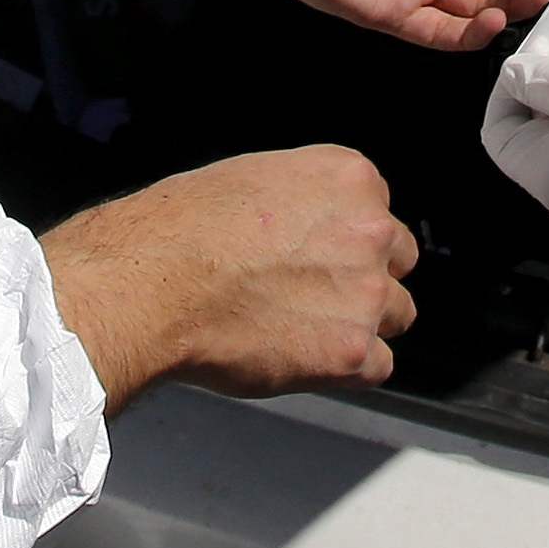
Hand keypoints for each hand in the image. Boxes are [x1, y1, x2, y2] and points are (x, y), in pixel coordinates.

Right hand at [40, 145, 418, 406]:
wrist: (151, 286)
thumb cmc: (180, 231)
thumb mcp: (251, 178)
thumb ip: (301, 200)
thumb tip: (307, 227)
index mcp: (349, 177)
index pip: (378, 212)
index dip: (346, 239)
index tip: (320, 255)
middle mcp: (370, 229)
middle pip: (397, 261)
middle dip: (363, 278)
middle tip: (315, 295)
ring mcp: (366, 292)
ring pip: (395, 314)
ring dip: (361, 324)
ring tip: (306, 330)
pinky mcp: (351, 350)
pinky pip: (378, 367)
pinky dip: (347, 370)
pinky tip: (307, 360)